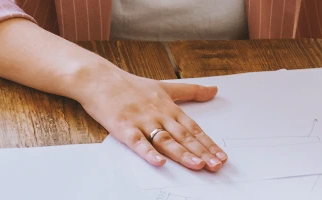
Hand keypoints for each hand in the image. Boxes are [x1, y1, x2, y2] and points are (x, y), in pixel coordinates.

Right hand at [76, 70, 226, 171]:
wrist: (99, 79)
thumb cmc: (131, 85)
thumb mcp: (165, 86)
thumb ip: (191, 91)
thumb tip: (214, 90)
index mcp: (169, 108)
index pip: (194, 128)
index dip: (209, 143)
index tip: (222, 156)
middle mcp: (159, 115)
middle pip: (184, 136)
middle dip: (202, 152)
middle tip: (216, 165)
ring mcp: (142, 121)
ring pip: (166, 140)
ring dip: (183, 154)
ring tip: (198, 165)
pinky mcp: (124, 127)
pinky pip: (138, 142)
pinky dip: (149, 153)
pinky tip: (160, 162)